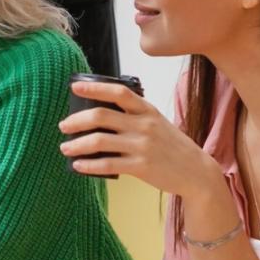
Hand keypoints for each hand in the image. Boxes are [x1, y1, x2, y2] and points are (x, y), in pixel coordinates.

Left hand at [58, 80, 218, 197]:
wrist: (196, 172)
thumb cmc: (171, 145)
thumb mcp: (156, 122)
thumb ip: (133, 115)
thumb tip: (99, 113)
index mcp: (147, 110)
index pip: (118, 92)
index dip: (94, 87)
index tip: (74, 87)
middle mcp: (143, 125)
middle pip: (101, 116)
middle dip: (76, 120)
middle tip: (63, 126)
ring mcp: (142, 146)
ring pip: (99, 141)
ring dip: (77, 145)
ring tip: (65, 148)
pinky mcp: (141, 167)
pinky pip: (107, 165)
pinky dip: (88, 165)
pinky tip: (78, 166)